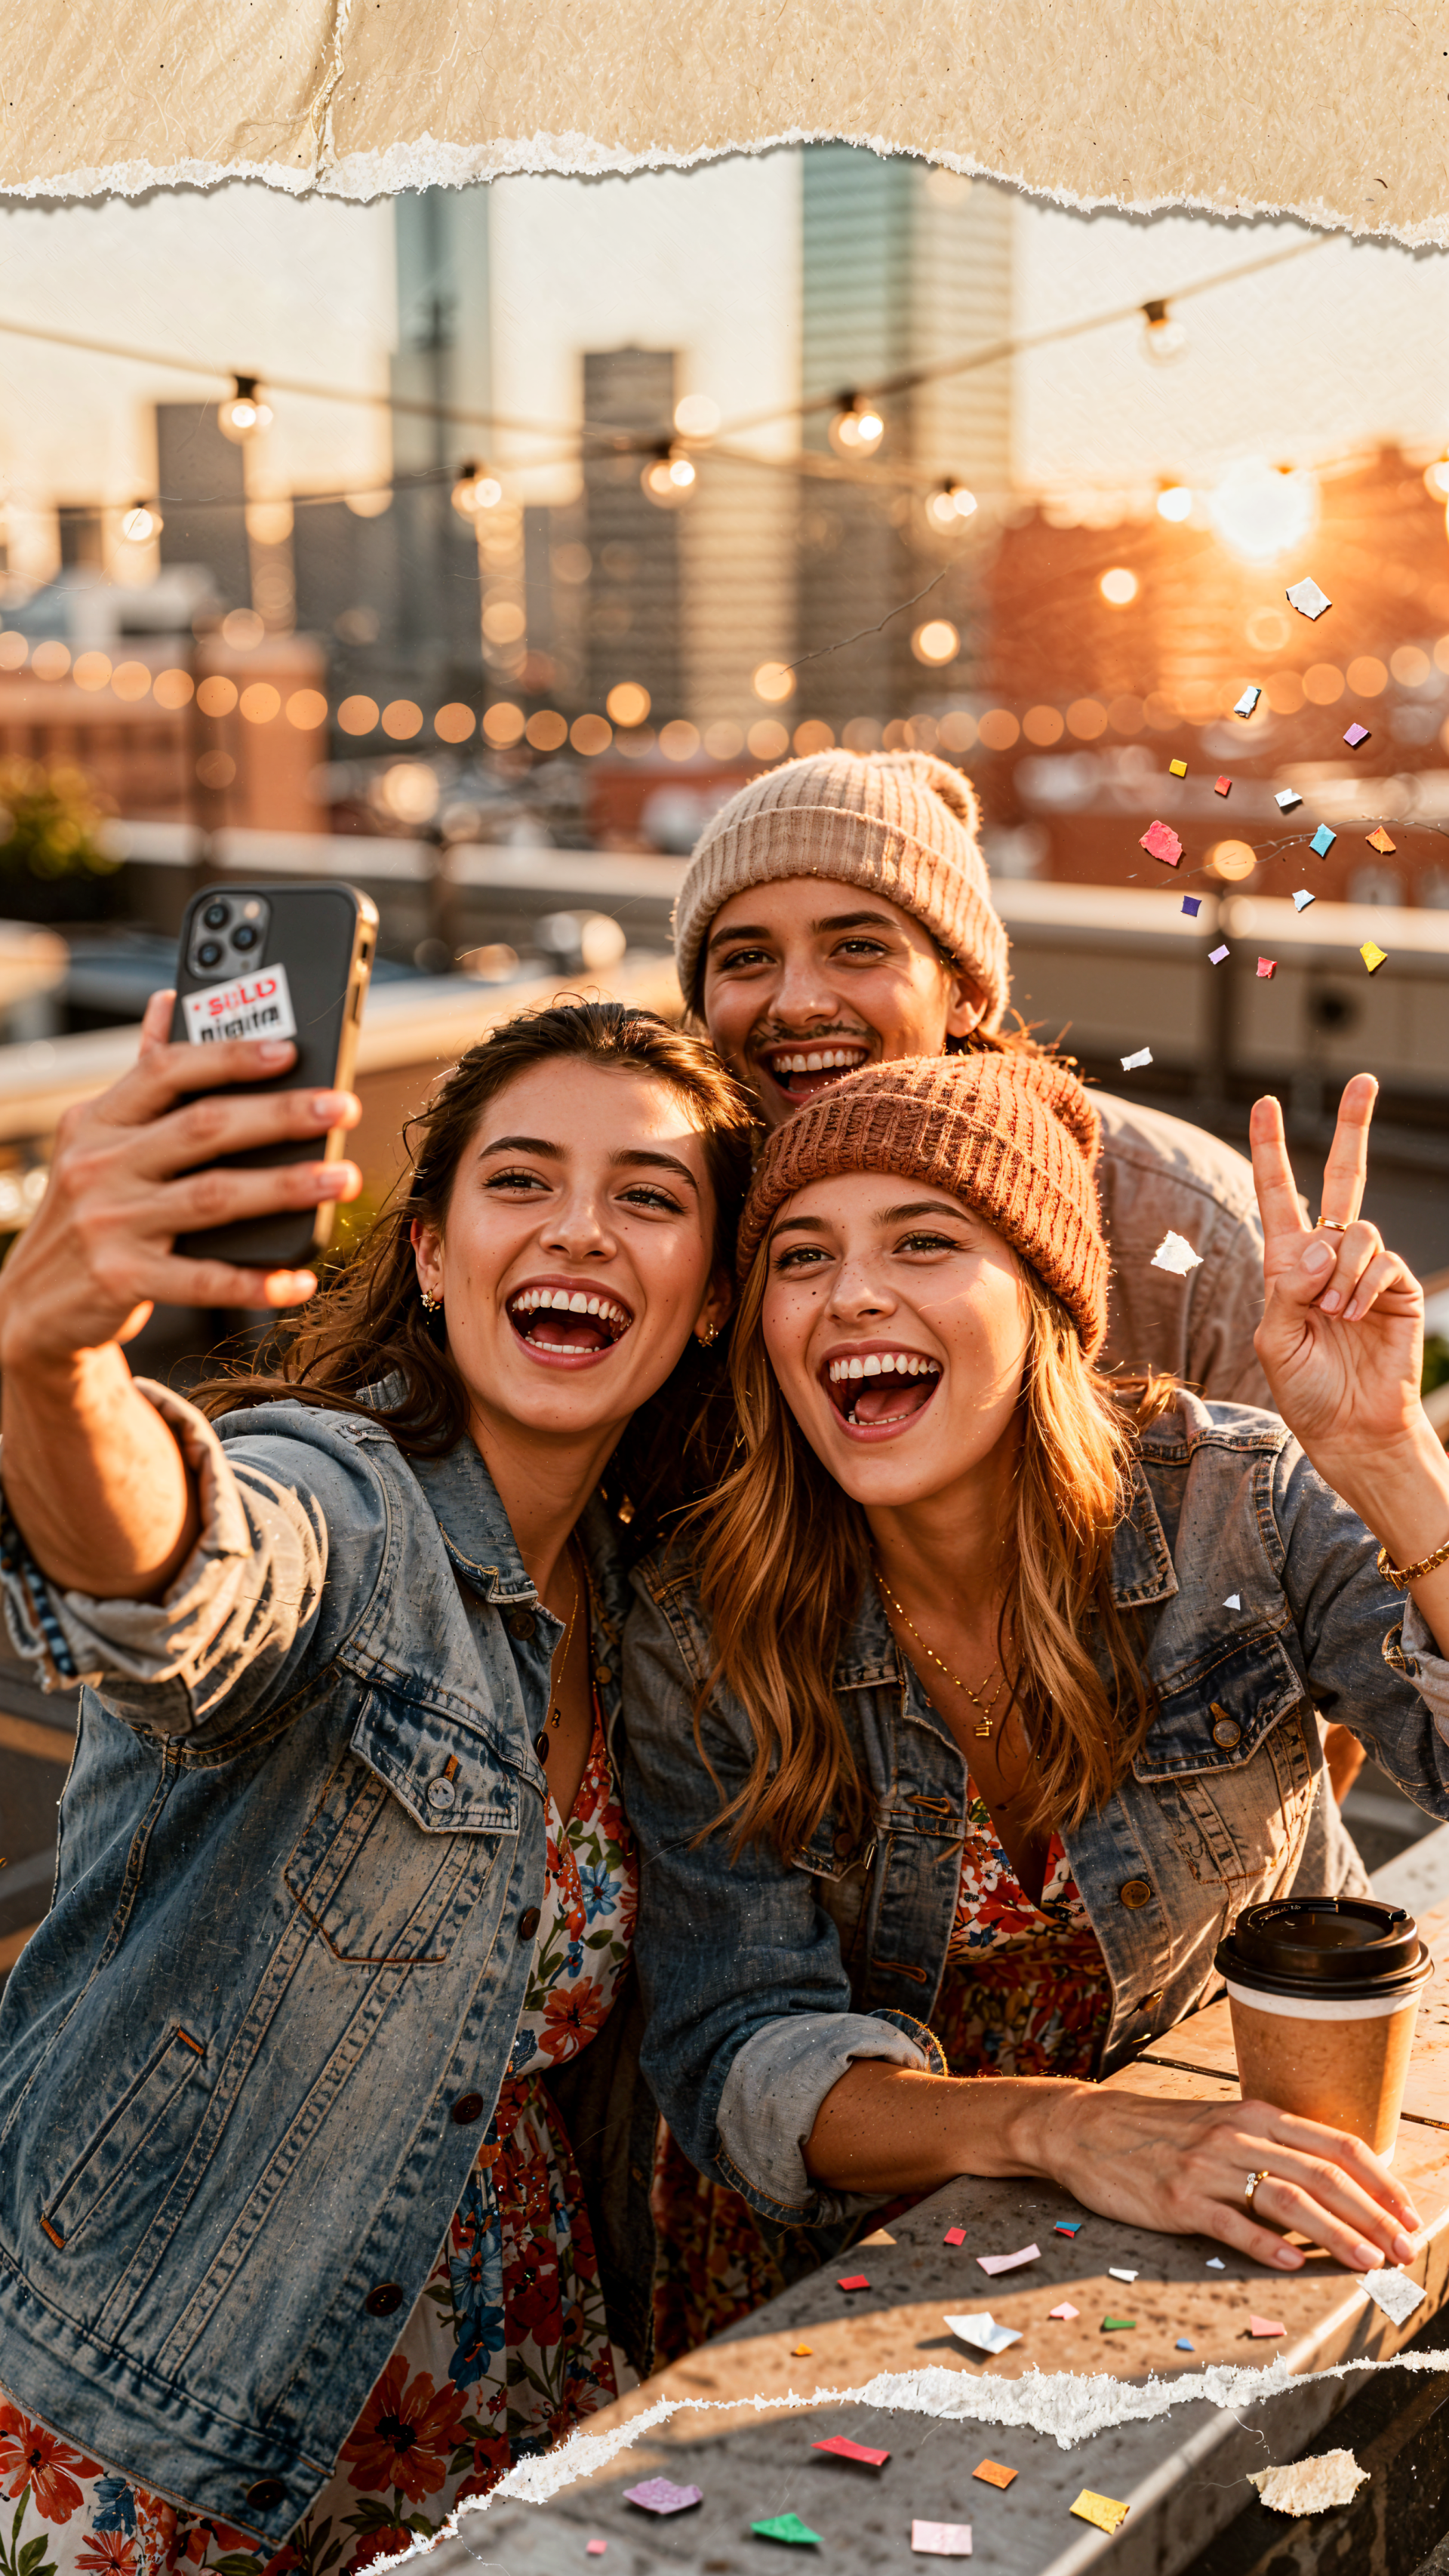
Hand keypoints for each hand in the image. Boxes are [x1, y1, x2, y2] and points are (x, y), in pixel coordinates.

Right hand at [0, 987, 362, 1369]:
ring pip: (212, 1196)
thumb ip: (141, 1080)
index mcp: (97, 1121)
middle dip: (280, 1114)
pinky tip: (298, 1278)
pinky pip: (202, 1279)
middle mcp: (98, 1165)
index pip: (165, 1070)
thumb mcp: (97, 1139)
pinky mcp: (120, 1280)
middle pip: (202, 1127)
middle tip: (340, 1108)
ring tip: (339, 1178)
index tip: (289, 1051)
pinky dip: (255, 1281)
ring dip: (285, 1186)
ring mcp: (108, 1223)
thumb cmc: (86, 1210)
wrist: (34, 1303)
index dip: (229, 1056)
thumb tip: (169, 1003)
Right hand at [1041, 2081, 1421, 2272]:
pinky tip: (1293, 2262)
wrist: (1085, 2128)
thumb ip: (1271, 2149)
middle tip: (1402, 2250)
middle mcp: (1237, 2136)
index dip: (1380, 2183)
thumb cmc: (1160, 2133)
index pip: (1336, 2146)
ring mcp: (1206, 2168)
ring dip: (1335, 2234)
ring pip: (1286, 2199)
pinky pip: (1230, 2223)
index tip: (1409, 2216)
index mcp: (1255, 2116)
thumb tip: (1332, 2188)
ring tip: (1367, 2262)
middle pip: (1322, 2175)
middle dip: (1372, 2216)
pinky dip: (1266, 2244)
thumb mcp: (1221, 2126)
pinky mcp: (1177, 2200)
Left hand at [1250, 1076, 1429, 1498]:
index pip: (1278, 1194)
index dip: (1270, 1150)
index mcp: (1287, 1264)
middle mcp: (1328, 1257)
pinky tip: (1353, 1314)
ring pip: (1357, 1229)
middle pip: (1344, 1178)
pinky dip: (1361, 1285)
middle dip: (1354, 1127)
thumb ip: (1286, 1289)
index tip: (1263, 1105)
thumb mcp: (1275, 1340)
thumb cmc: (1305, 1390)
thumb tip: (1317, 1243)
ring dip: (1339, 1269)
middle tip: (1365, 1080)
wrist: (1350, 1428)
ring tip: (1333, 1312)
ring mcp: (1366, 1269)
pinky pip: (1381, 1261)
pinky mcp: (1398, 1286)